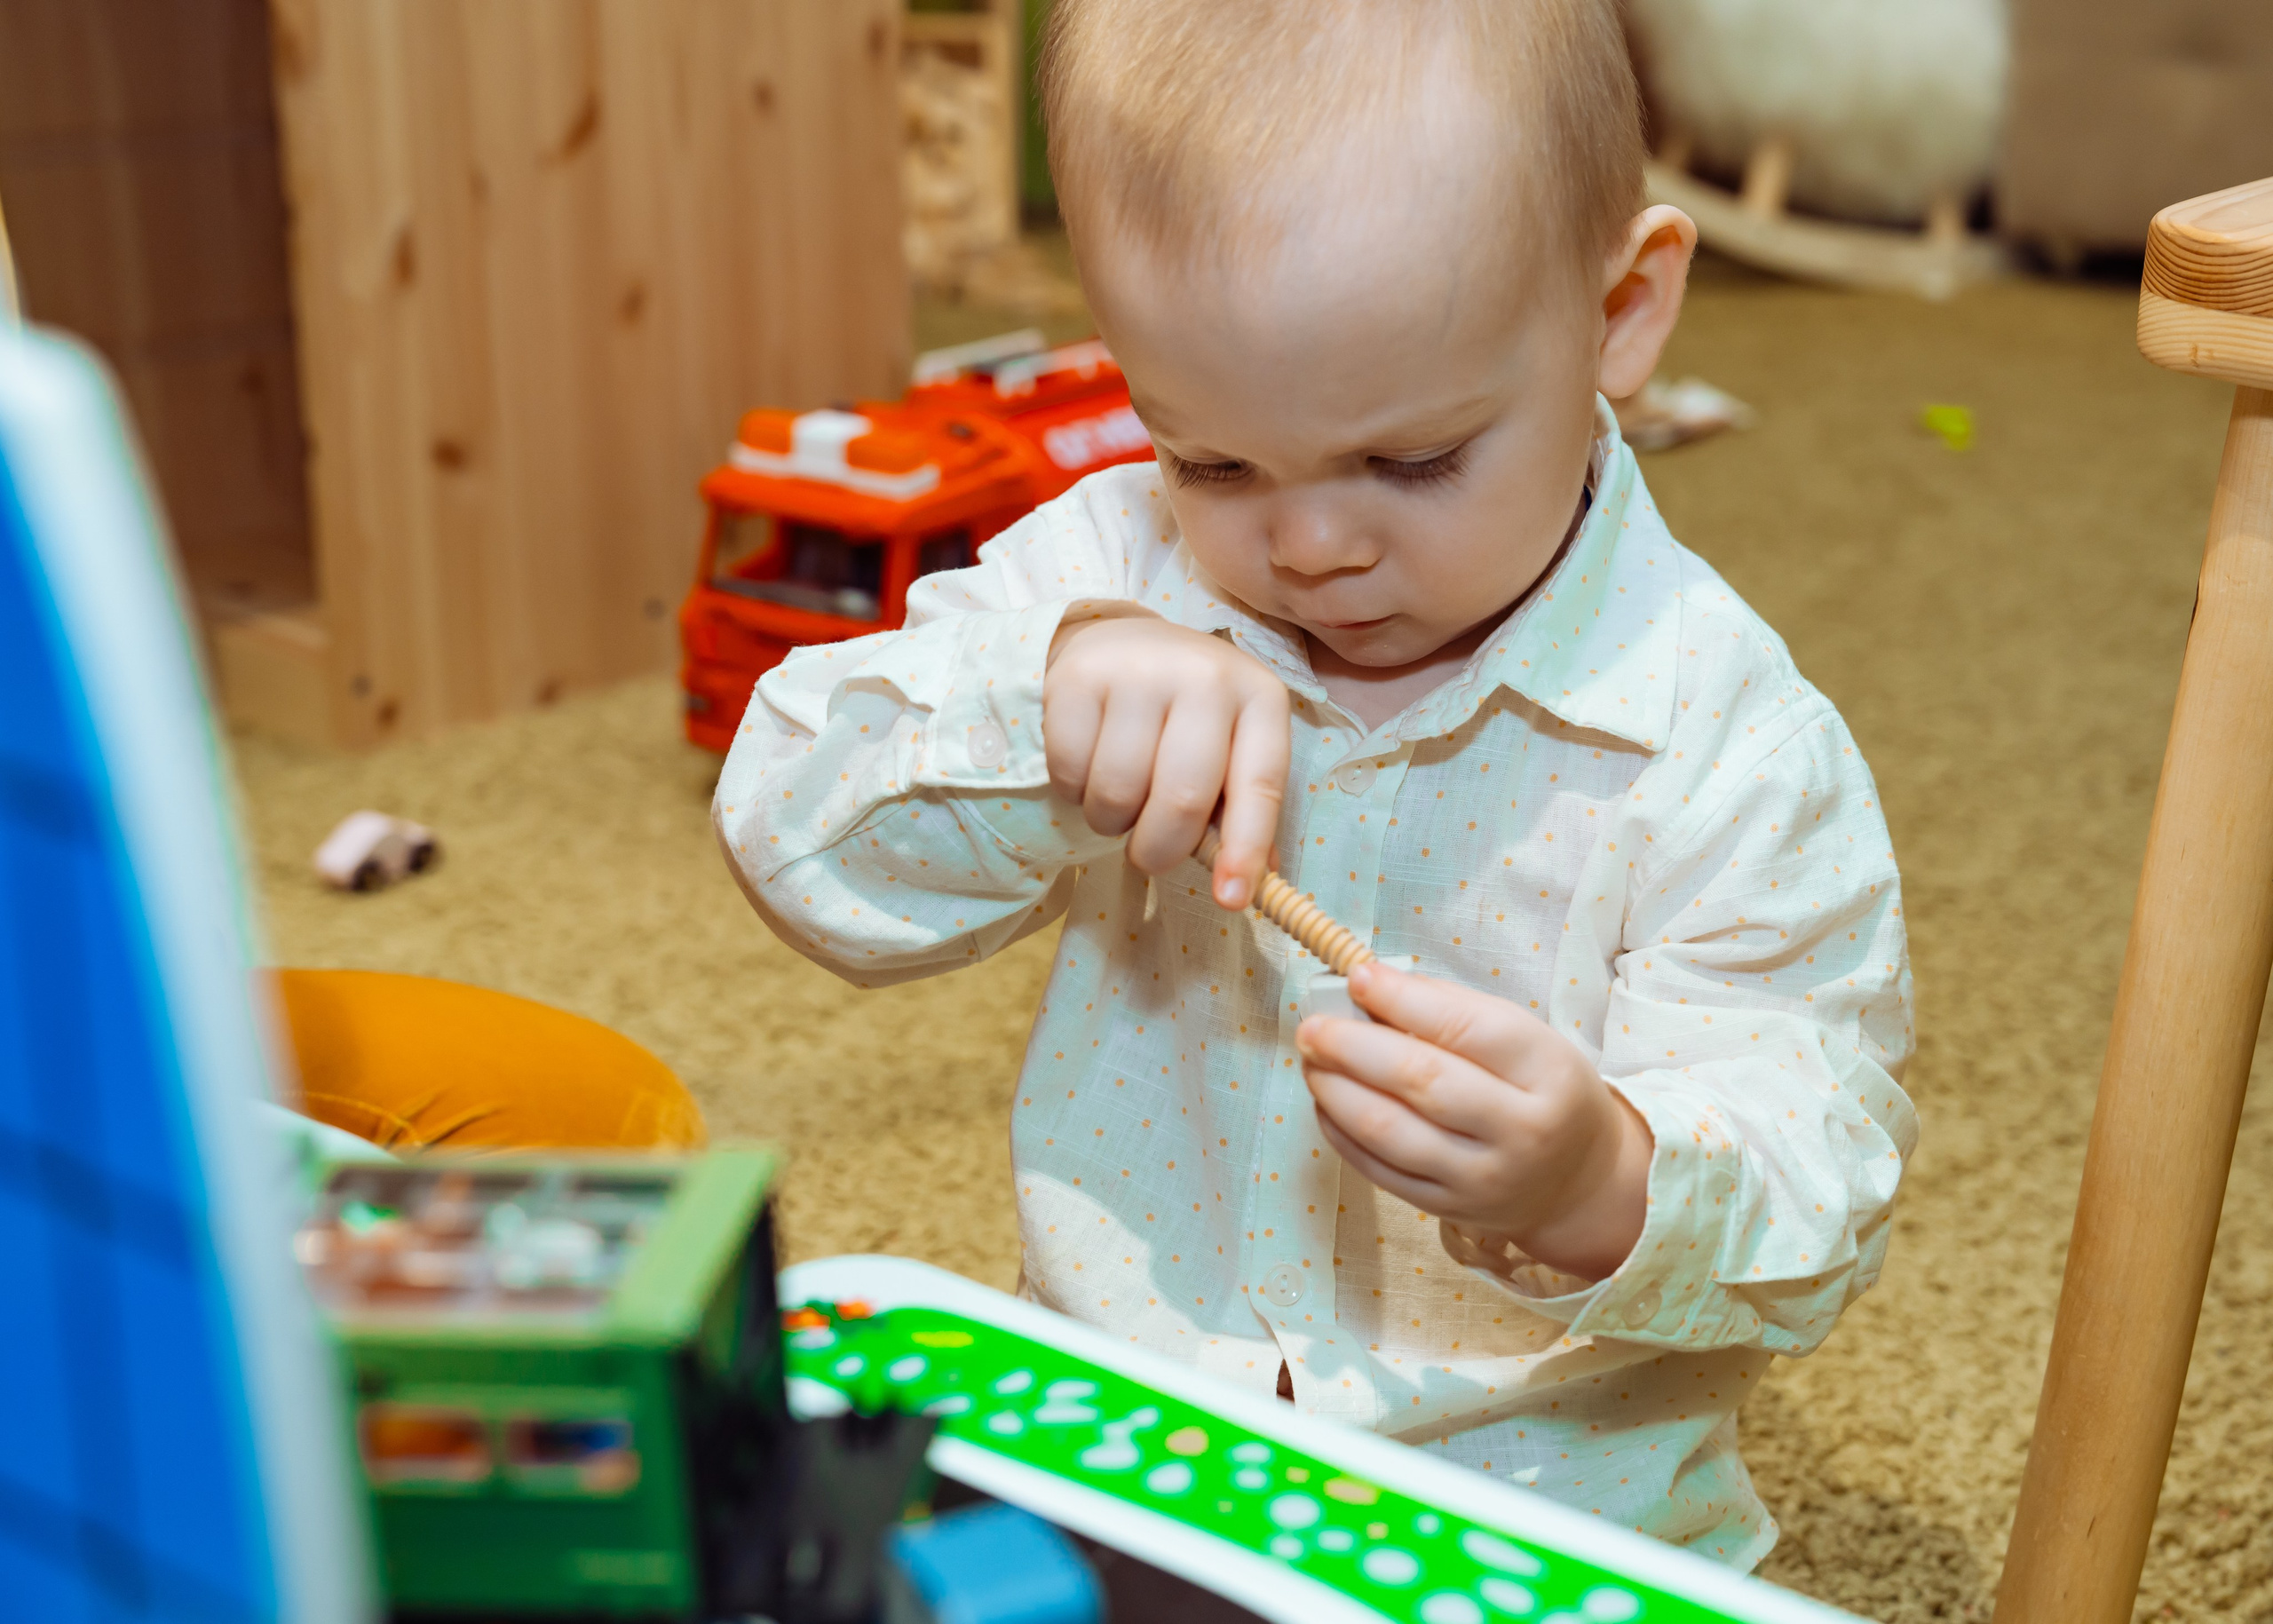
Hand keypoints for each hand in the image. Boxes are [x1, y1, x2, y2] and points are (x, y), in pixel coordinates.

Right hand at [1045, 613, 1288, 908]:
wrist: (1118, 645)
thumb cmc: (1185, 717)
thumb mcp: (1229, 751)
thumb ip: (1239, 815)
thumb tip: (1244, 888)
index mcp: (1259, 697)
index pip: (1261, 784)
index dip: (1246, 848)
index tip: (1230, 900)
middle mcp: (1205, 675)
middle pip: (1183, 796)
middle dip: (1161, 849)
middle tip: (1149, 855)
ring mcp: (1138, 669)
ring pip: (1117, 792)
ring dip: (1111, 822)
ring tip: (1119, 799)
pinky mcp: (1078, 677)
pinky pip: (1069, 772)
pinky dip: (1072, 792)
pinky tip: (1087, 769)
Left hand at [1297, 962, 1651, 1281]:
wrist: (1576, 1181)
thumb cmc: (1541, 1091)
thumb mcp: (1527, 1040)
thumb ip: (1455, 1011)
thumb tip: (1374, 987)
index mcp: (1547, 1072)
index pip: (1467, 1028)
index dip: (1403, 999)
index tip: (1357, 976)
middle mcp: (1520, 1130)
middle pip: (1421, 1080)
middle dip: (1353, 1047)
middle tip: (1313, 1026)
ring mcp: (1482, 1178)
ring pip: (1390, 1131)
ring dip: (1337, 1090)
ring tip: (1312, 1061)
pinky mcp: (1448, 1209)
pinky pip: (1379, 1170)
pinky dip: (1341, 1132)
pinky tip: (1327, 1102)